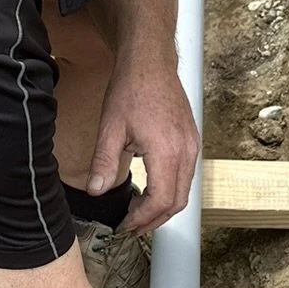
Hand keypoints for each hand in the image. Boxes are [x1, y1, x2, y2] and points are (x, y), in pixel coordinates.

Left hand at [86, 52, 199, 233]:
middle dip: (154, 220)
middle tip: (131, 226)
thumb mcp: (110, 127)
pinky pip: (186, 176)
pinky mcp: (191, 141)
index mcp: (167, 151)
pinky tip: (150, 188)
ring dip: (162, 206)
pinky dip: (170, 190)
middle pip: (177, 202)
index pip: (161, 200)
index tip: (125, 224)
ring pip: (184, 191)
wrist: (150, 61)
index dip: (143, 219)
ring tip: (138, 211)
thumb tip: (96, 191)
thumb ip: (103, 162)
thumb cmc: (131, 89)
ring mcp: (192, 146)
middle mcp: (186, 151)